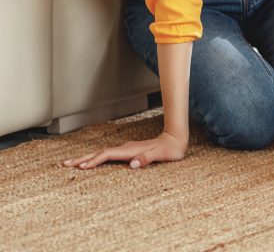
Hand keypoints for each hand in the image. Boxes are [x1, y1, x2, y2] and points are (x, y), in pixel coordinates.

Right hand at [61, 130, 187, 169]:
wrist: (175, 140)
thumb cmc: (169, 150)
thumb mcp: (161, 155)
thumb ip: (147, 158)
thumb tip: (132, 164)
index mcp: (130, 150)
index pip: (107, 155)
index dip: (94, 161)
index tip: (81, 167)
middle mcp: (125, 148)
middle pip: (99, 153)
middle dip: (83, 158)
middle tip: (65, 164)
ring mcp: (125, 150)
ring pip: (101, 153)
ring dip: (86, 158)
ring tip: (71, 163)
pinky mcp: (126, 152)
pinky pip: (107, 156)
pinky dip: (96, 159)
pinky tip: (91, 162)